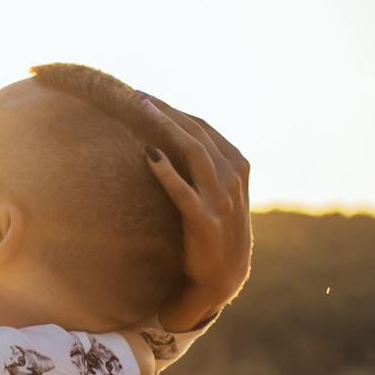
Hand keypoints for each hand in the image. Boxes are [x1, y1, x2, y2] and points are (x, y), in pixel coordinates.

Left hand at [138, 92, 252, 333]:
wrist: (222, 278)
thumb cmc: (214, 231)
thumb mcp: (220, 192)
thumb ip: (207, 165)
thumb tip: (176, 135)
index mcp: (238, 166)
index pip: (204, 127)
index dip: (175, 110)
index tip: (147, 97)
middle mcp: (233, 179)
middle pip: (198, 132)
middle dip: (166, 111)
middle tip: (136, 96)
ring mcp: (221, 200)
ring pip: (194, 152)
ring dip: (166, 128)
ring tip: (140, 111)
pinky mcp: (204, 222)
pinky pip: (183, 191)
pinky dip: (166, 171)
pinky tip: (148, 154)